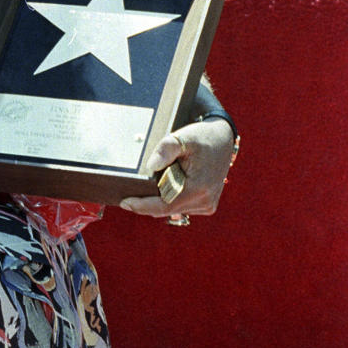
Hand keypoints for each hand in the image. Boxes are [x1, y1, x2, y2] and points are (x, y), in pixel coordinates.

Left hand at [119, 119, 234, 220]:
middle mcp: (204, 202)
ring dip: (159, 200)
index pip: (163, 206)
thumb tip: (151, 165)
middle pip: (165, 210)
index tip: (124, 202)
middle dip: (146, 203)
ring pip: (172, 210)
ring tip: (155, 181)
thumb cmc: (201, 137)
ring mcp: (207, 206)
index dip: (141, 206)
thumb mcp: (182, 137)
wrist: (223, 139)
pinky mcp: (207, 205)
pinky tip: (166, 185)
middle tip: (128, 193)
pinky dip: (170, 199)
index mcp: (198, 189)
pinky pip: (180, 207)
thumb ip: (165, 149)